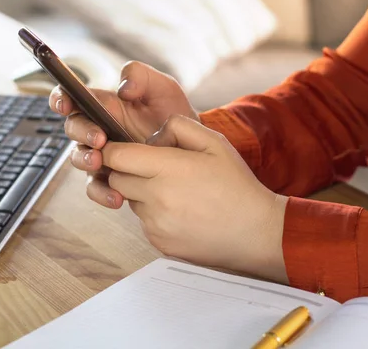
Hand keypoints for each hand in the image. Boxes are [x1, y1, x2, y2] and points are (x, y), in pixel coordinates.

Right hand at [49, 61, 197, 208]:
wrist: (192, 148)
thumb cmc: (172, 114)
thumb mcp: (162, 87)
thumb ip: (140, 76)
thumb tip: (122, 89)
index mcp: (102, 104)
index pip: (70, 97)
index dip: (61, 99)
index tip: (65, 104)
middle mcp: (97, 129)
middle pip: (73, 128)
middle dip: (81, 133)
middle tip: (99, 139)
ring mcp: (102, 155)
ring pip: (79, 158)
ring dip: (85, 161)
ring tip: (101, 163)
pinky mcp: (112, 178)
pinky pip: (96, 188)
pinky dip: (102, 193)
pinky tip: (116, 195)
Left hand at [102, 114, 288, 282]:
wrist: (255, 232)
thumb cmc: (236, 185)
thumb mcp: (214, 142)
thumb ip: (178, 126)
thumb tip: (150, 136)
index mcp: (168, 169)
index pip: (116, 157)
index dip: (112, 150)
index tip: (119, 148)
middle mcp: (156, 198)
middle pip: (115, 179)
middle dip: (126, 170)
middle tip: (152, 168)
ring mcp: (155, 224)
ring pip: (130, 200)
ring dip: (142, 192)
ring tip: (175, 191)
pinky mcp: (158, 242)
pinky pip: (143, 222)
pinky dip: (153, 213)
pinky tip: (180, 211)